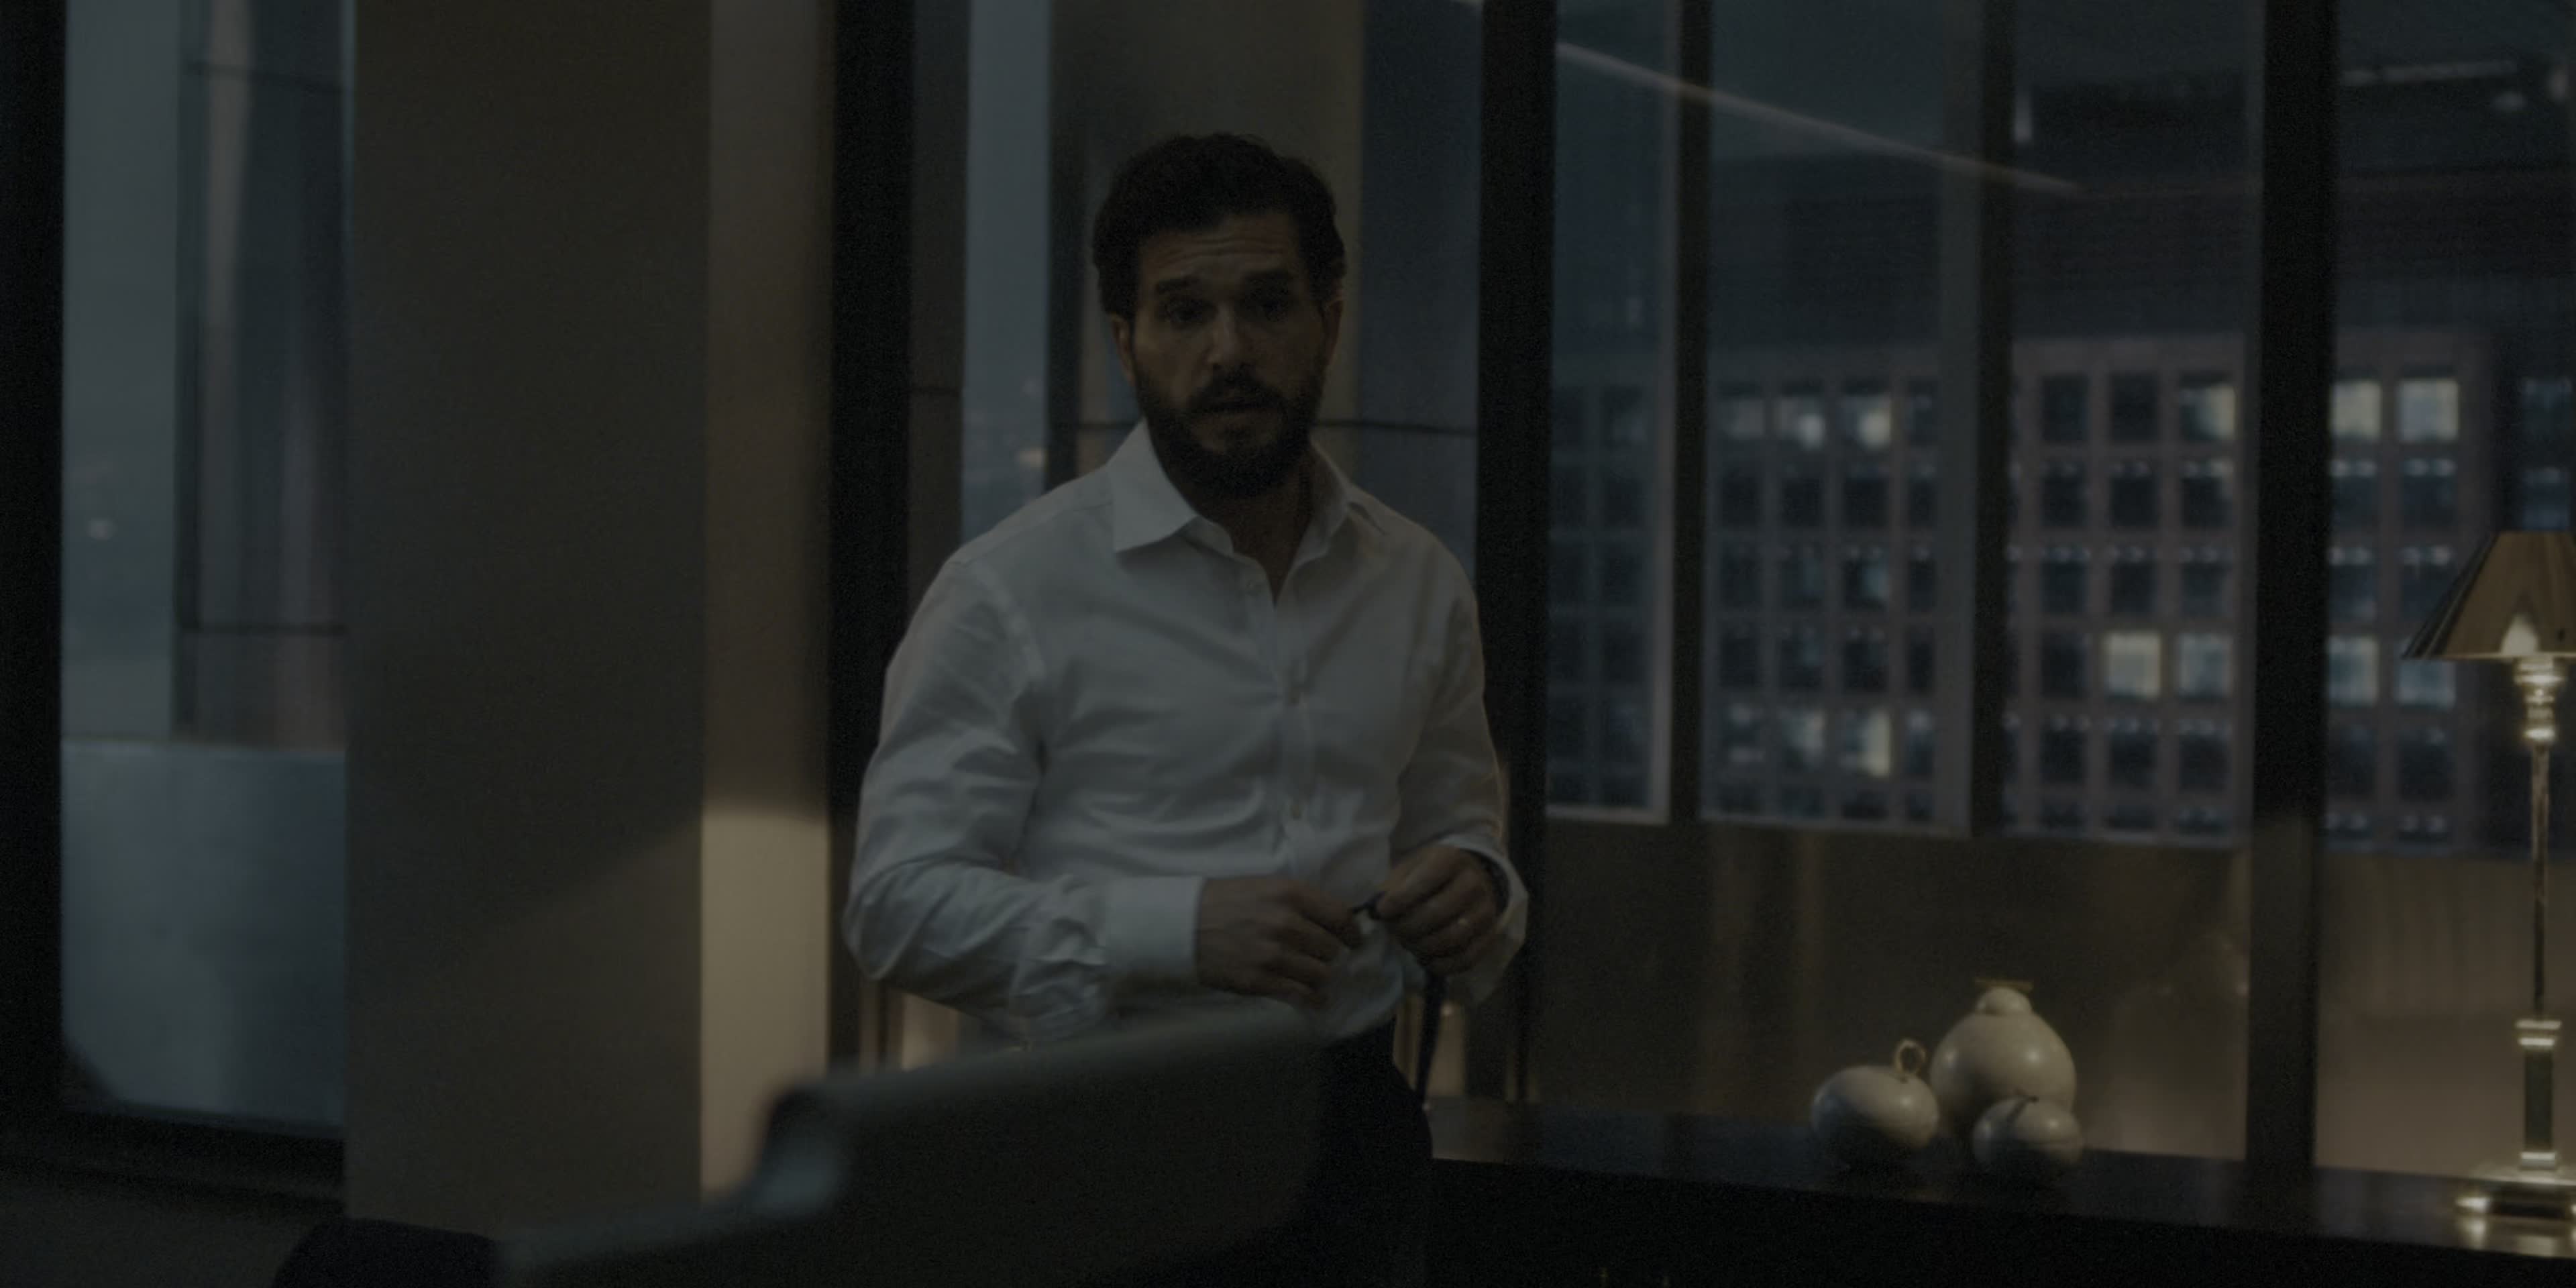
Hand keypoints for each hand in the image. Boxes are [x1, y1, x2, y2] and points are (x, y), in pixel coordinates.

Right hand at [1195, 877, 1364, 1010]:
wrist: (1183, 925)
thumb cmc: (1225, 901)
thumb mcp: (1264, 886)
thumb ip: (1299, 901)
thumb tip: (1334, 920)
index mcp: (1289, 894)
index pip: (1339, 916)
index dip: (1351, 932)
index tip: (1353, 940)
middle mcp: (1285, 923)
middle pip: (1331, 948)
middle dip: (1329, 954)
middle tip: (1322, 957)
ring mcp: (1272, 954)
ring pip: (1321, 973)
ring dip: (1321, 976)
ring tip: (1315, 976)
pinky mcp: (1259, 980)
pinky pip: (1301, 994)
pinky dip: (1313, 999)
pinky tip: (1315, 998)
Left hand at [1371, 845, 1502, 977]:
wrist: (1471, 879)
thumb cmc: (1431, 875)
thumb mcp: (1410, 867)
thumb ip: (1392, 886)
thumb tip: (1378, 911)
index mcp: (1451, 859)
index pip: (1423, 882)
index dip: (1398, 901)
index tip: (1382, 912)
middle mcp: (1474, 883)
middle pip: (1436, 913)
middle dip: (1407, 927)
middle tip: (1394, 931)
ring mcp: (1486, 911)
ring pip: (1451, 938)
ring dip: (1422, 947)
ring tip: (1408, 943)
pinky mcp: (1491, 937)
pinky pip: (1465, 959)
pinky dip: (1440, 965)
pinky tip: (1425, 958)